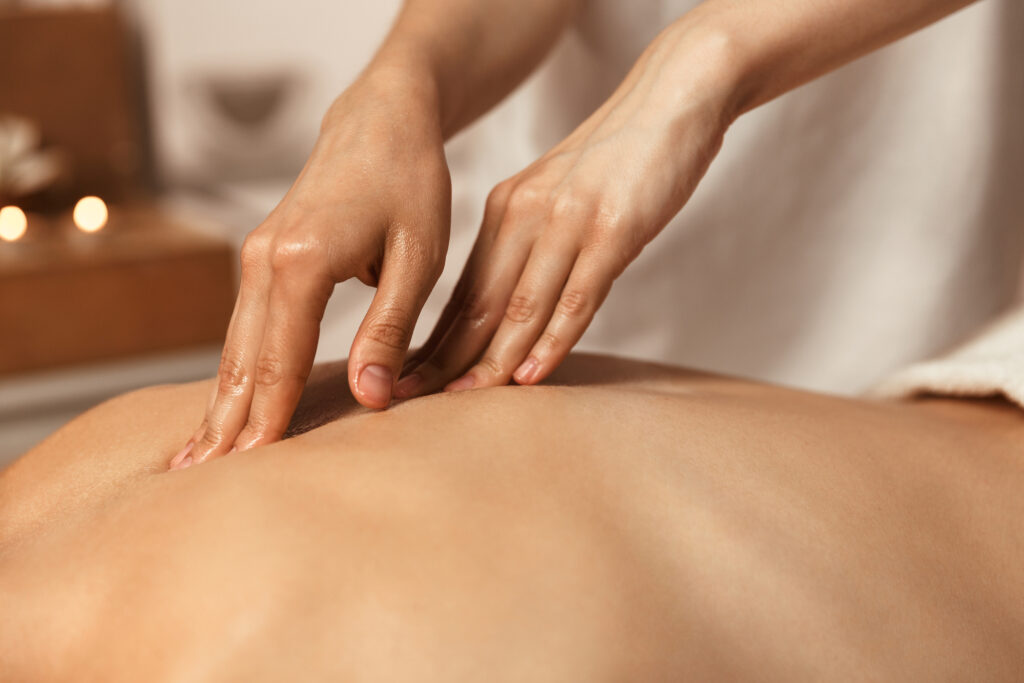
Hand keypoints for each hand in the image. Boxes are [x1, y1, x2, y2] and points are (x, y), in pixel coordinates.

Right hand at [172, 72, 449, 468]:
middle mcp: (264, 260)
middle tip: (202, 482)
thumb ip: (389, 329)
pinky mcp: (263, 255)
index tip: (249, 473)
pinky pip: (243, 325)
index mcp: (302, 262)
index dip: (269, 419)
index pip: (281, 361)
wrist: (382, 121)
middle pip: (243, 360)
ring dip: (220, 402)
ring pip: (234, 345)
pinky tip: (227, 400)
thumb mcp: (417, 258)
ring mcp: (256, 255)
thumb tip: (371, 399)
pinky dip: (234, 369)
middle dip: (227, 423)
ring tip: (198, 456)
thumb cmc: (411, 184)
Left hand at [395, 28, 734, 398]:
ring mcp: (568, 222)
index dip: (433, 341)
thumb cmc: (617, 160)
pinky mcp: (613, 230)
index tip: (408, 379)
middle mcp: (525, 215)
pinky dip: (552, 341)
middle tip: (409, 401)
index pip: (462, 291)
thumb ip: (530, 247)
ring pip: (521, 306)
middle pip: (478, 304)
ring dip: (493, 360)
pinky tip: (533, 376)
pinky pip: (577, 296)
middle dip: (444, 359)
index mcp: (505, 210)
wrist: (671, 98)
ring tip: (464, 402)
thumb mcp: (557, 198)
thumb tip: (508, 309)